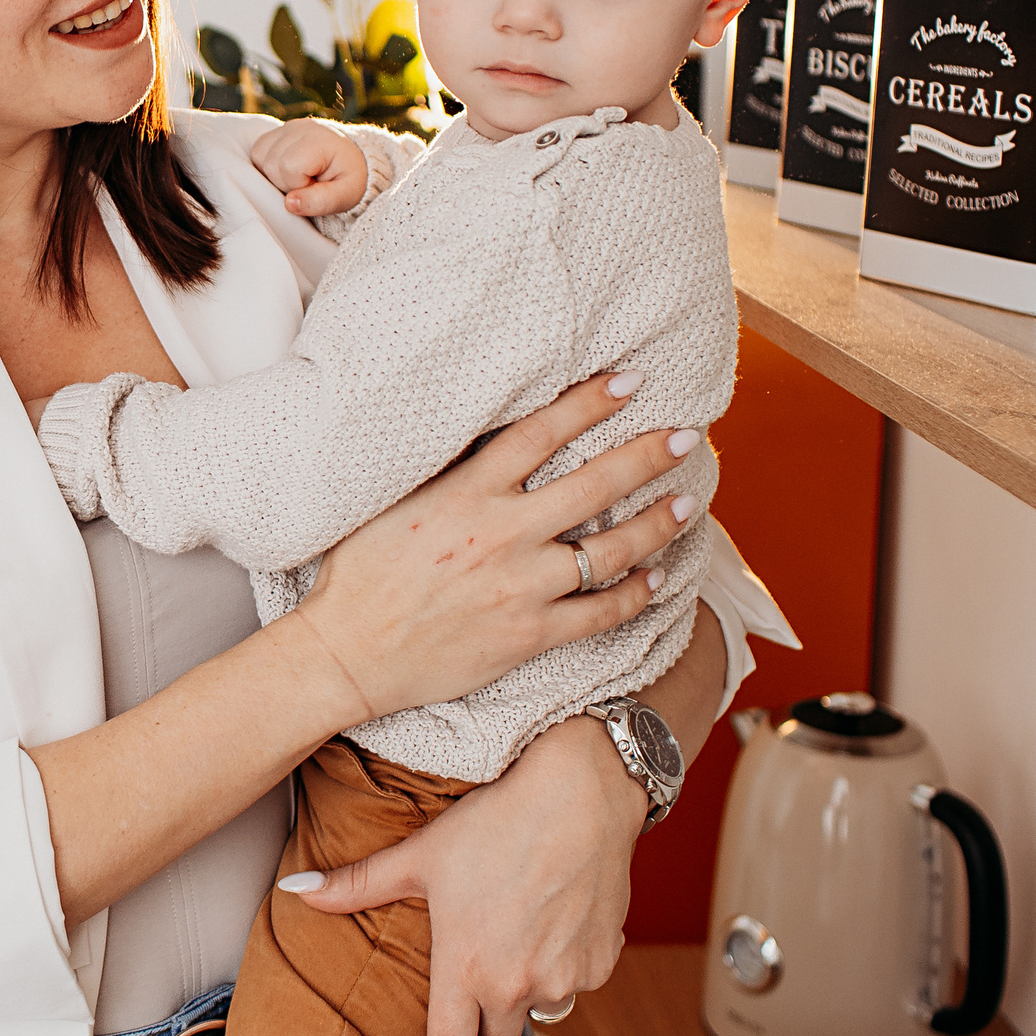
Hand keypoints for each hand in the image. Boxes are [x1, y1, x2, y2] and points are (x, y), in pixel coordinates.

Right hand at [251, 120, 368, 217]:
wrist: (353, 159)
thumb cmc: (349, 179)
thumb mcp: (345, 196)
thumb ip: (320, 202)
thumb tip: (289, 203)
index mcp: (319, 140)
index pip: (288, 167)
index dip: (299, 185)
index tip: (317, 185)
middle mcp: (299, 128)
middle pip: (271, 164)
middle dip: (286, 183)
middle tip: (310, 183)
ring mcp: (285, 127)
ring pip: (259, 158)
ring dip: (275, 176)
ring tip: (299, 177)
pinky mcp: (276, 132)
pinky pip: (257, 153)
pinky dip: (268, 167)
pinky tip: (287, 170)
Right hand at [285, 372, 699, 721]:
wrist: (347, 652)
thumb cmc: (357, 574)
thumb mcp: (391, 499)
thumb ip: (445, 470)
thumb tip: (481, 433)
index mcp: (466, 491)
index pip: (542, 432)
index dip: (591, 402)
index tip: (629, 382)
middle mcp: (501, 533)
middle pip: (594, 484)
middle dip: (648, 456)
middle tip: (687, 437)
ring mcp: (520, 586)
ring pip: (610, 550)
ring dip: (656, 525)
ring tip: (685, 506)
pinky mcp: (528, 634)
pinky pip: (599, 614)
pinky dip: (634, 596)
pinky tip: (655, 580)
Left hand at [287, 715, 649, 1035]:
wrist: (580, 793)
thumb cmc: (493, 820)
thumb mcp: (420, 854)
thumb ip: (356, 885)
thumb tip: (292, 890)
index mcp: (466, 969)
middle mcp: (517, 986)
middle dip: (481, 1019)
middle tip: (474, 971)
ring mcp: (565, 979)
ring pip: (538, 1009)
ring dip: (525, 988)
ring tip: (514, 929)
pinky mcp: (602, 964)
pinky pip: (576, 982)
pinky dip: (563, 963)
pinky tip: (552, 915)